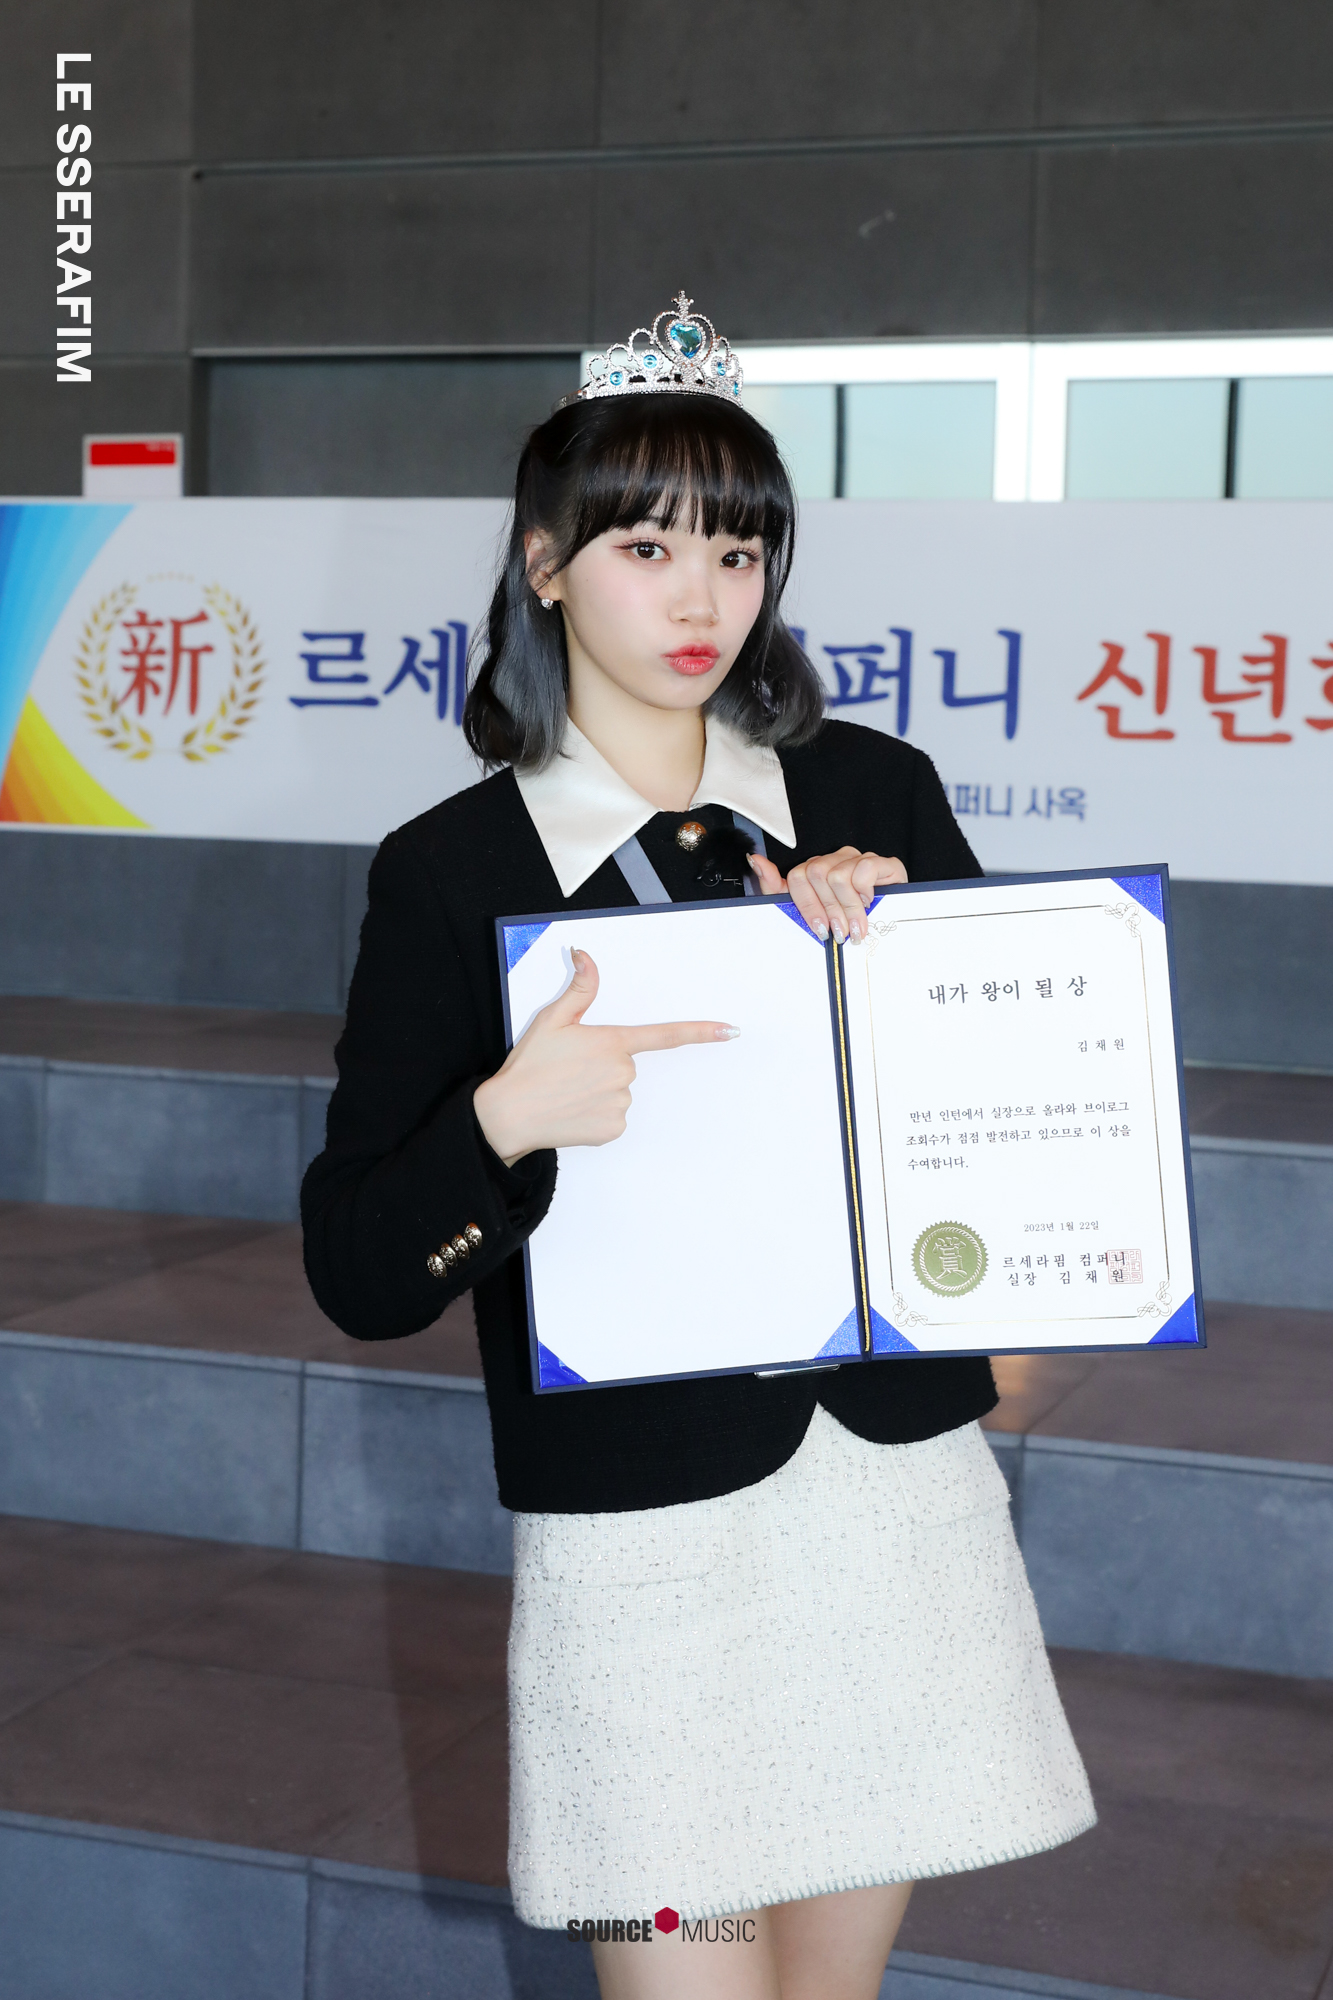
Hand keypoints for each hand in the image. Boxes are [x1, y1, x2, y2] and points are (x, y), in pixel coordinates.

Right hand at [473, 949, 738, 1166]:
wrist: (509, 1115)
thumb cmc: (529, 1067)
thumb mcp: (552, 1019)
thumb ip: (579, 988)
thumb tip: (585, 954)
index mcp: (612, 1042)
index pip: (665, 1034)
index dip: (701, 1032)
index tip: (730, 1030)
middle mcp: (623, 1073)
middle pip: (625, 1065)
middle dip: (602, 1065)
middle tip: (569, 1071)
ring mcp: (621, 1102)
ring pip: (619, 1092)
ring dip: (598, 1091)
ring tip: (566, 1092)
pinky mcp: (614, 1128)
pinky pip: (614, 1117)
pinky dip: (595, 1115)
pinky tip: (572, 1111)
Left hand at [748, 847, 907, 942]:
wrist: (889, 924)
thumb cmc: (846, 919)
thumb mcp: (805, 910)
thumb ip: (776, 886)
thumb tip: (755, 859)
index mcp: (817, 869)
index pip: (798, 876)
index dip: (807, 906)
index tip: (820, 929)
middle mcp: (836, 860)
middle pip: (817, 874)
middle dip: (829, 910)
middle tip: (840, 932)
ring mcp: (858, 859)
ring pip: (838, 875)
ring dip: (848, 907)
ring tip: (857, 925)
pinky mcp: (883, 863)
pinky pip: (864, 868)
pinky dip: (865, 889)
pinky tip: (869, 901)